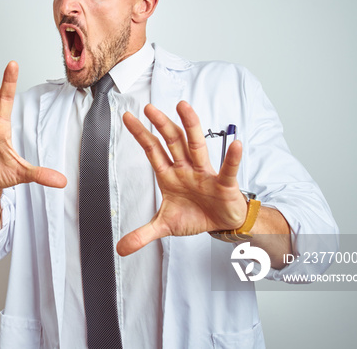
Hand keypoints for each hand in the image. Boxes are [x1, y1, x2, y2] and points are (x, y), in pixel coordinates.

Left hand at [116, 101, 246, 255]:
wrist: (221, 224)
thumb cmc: (195, 215)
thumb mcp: (165, 226)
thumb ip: (143, 235)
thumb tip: (120, 248)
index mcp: (169, 176)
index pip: (152, 150)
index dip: (140, 135)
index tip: (127, 117)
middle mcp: (186, 169)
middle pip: (172, 142)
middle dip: (161, 125)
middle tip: (149, 108)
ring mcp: (205, 174)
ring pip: (196, 146)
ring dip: (190, 127)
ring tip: (184, 108)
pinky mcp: (224, 184)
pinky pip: (228, 170)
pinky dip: (232, 159)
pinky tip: (235, 145)